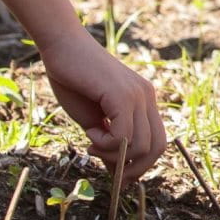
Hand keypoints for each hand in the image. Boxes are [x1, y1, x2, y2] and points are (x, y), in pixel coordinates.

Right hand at [34, 31, 166, 179]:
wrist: (61, 47)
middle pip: (157, 147)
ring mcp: (138, 95)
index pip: (158, 142)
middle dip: (133, 168)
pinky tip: (90, 131)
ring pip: (141, 145)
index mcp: (144, 102)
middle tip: (106, 167)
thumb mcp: (93, 120)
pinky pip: (123, 135)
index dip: (141, 164)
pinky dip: (105, 143)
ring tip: (92, 142)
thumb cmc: (73, 81)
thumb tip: (118, 172)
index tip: (116, 172)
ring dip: (113, 154)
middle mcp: (147, 97)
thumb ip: (108, 142)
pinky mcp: (122, 95)